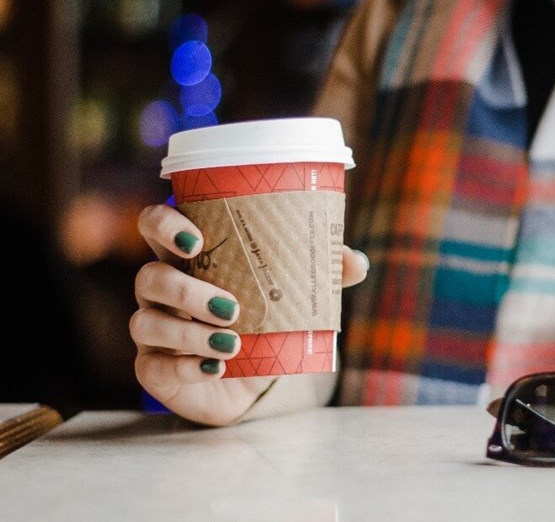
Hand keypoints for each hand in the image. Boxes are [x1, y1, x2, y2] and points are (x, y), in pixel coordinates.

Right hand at [131, 204, 368, 425]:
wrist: (253, 381)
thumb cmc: (265, 322)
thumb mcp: (294, 295)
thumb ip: (323, 274)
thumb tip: (356, 261)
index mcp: (190, 259)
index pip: (155, 226)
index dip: (164, 225)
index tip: (196, 240)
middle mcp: (163, 290)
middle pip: (148, 276)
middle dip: (185, 289)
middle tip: (231, 306)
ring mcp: (154, 329)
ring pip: (146, 321)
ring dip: (191, 333)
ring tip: (234, 343)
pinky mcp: (153, 369)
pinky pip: (153, 366)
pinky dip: (186, 366)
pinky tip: (216, 369)